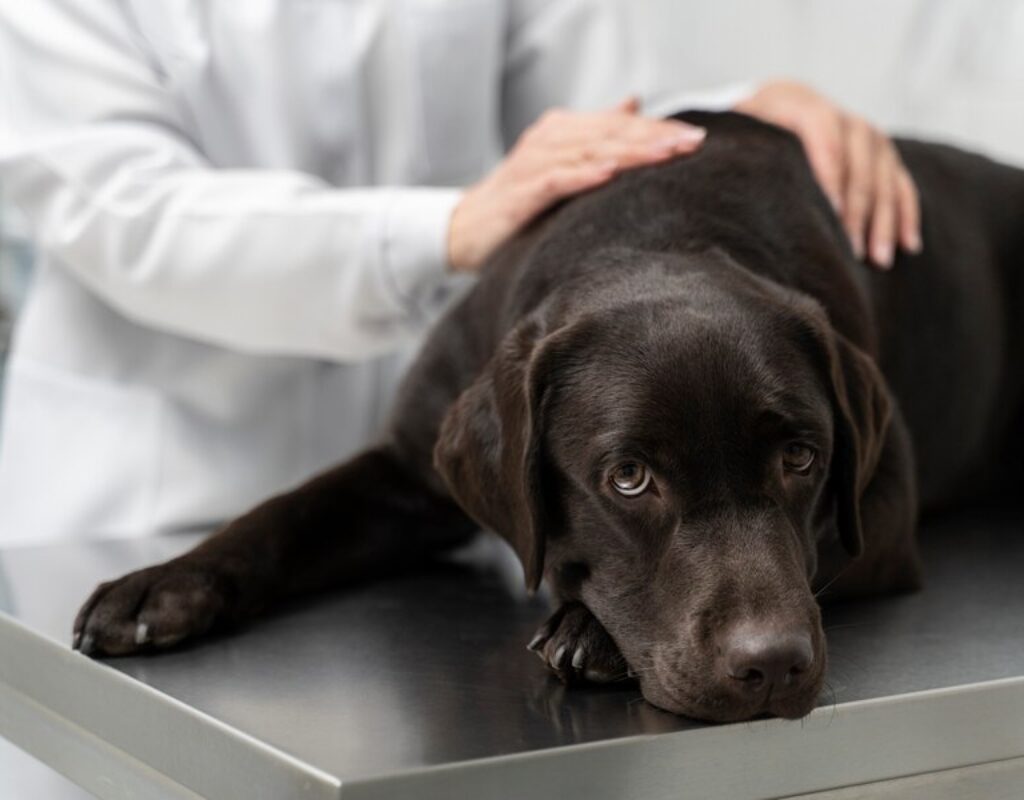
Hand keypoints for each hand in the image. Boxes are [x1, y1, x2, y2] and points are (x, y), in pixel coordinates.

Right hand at [447, 98, 706, 271]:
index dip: (657, 129)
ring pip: (589, 152)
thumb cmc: (519, 200)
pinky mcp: (521, 192)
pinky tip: (609, 173)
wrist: (465, 229)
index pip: (618, 125)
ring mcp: (533, 164)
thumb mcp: (561, 163)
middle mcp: (549, 139)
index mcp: (562, 130)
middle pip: (609, 133)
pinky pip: (556, 180)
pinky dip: (582, 175)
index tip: (697, 139)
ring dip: (629, 153)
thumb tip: (634, 104)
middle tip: (692, 144)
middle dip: (653, 138)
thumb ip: (596, 135)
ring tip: (665, 155)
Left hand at [736, 80, 920, 268]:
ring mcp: (865, 132)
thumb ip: (728, 145)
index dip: (830, 173)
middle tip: (850, 250)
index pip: (824, 135)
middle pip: (859, 162)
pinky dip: (905, 212)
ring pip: (884, 175)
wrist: (772, 107)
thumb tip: (702, 155)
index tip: (830, 212)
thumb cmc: (743, 133)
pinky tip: (908, 244)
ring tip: (878, 258)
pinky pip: (901, 181)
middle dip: (857, 208)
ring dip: (884, 218)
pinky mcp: (882, 151)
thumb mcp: (731, 132)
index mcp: (798, 105)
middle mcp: (840, 115)